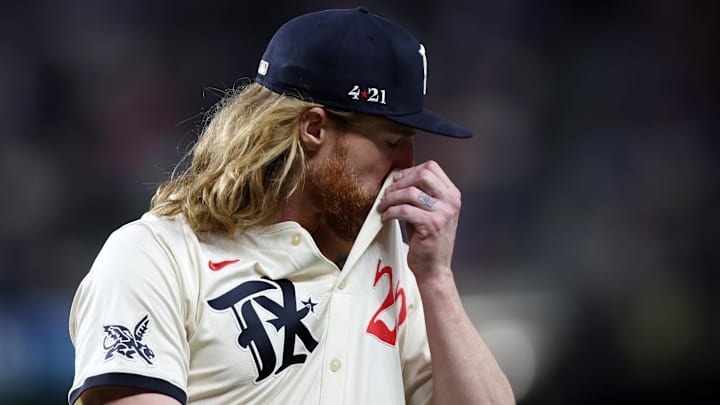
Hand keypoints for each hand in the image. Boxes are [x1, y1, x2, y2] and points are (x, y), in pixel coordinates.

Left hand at [377, 160, 460, 280]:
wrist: (434, 268)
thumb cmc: (428, 240)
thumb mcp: (429, 211)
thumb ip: (419, 193)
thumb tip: (397, 176)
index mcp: (452, 194)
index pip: (431, 168)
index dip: (410, 171)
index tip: (396, 181)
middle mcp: (451, 201)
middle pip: (422, 175)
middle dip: (400, 183)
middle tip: (387, 194)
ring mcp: (443, 213)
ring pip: (411, 192)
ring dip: (391, 198)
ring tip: (383, 207)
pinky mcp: (432, 226)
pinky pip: (405, 210)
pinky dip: (391, 212)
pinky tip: (386, 217)